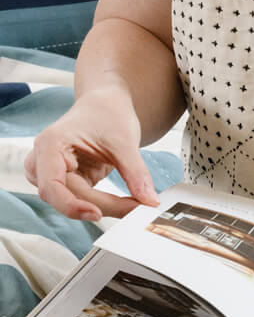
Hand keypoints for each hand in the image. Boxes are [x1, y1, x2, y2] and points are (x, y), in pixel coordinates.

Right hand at [24, 85, 159, 222]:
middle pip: (66, 197)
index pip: (52, 187)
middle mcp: (42, 161)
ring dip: (103, 206)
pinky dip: (103, 203)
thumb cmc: (108, 113)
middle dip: (101, 205)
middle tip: (135, 209)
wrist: (105, 103)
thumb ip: (135, 173)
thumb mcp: (125, 141)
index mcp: (50, 145)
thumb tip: (149, 201)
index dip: (71, 205)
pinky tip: (125, 203)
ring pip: (73, 201)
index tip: (98, 213)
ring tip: (133, 204)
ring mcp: (50, 173)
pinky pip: (81, 199)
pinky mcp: (65, 180)